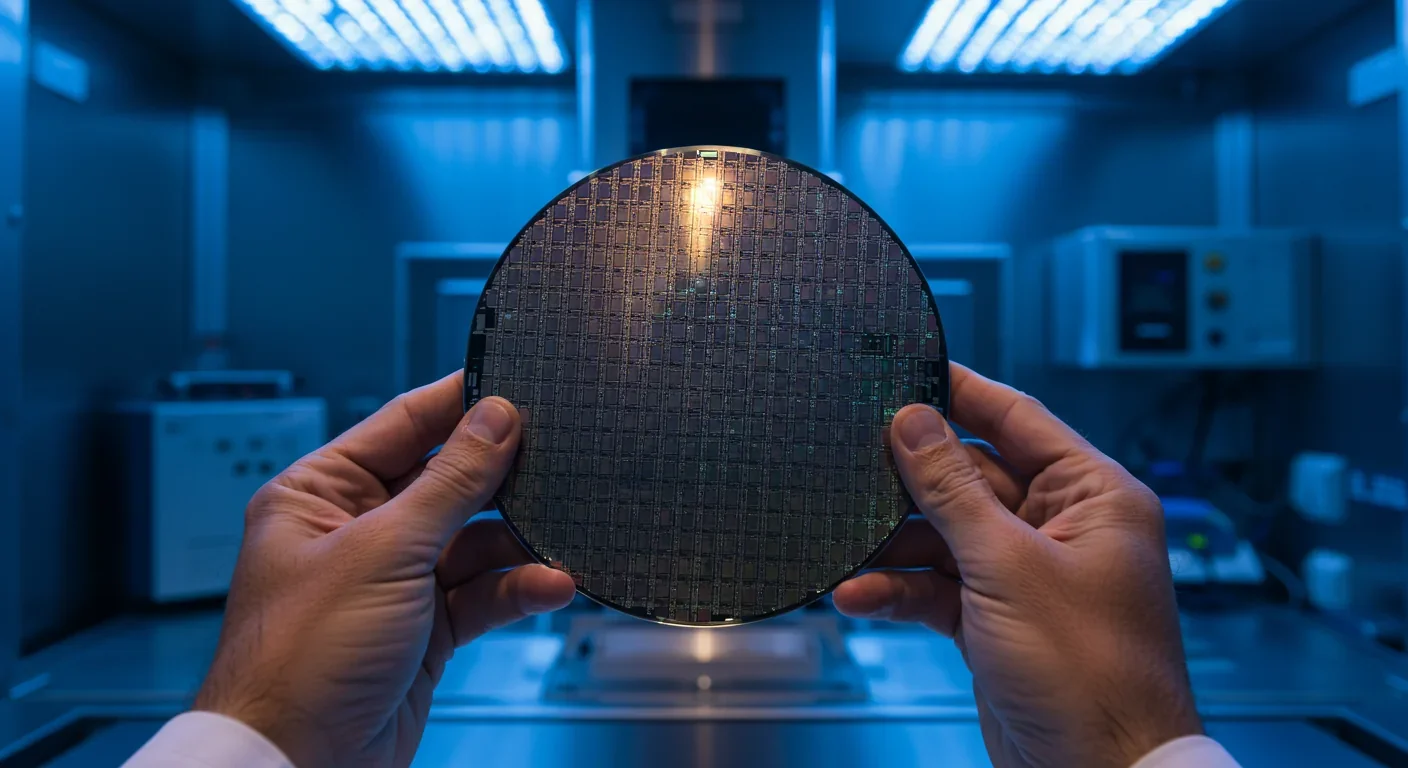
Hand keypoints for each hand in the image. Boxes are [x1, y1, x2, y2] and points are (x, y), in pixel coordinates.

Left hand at [194, 373, 575, 766]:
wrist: (298, 764)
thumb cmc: (299, 661)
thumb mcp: (384, 553)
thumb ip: (450, 484)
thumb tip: (494, 419)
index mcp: (320, 494)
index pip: (400, 425)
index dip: (458, 403)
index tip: (513, 382)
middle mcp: (356, 531)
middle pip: (445, 481)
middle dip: (500, 477)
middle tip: (555, 455)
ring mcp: (393, 581)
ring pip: (472, 540)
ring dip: (518, 543)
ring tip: (560, 534)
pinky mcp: (424, 629)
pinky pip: (482, 593)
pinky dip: (517, 589)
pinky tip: (551, 585)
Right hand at [834, 364, 1201, 767]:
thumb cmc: (1093, 678)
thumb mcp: (1009, 567)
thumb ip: (953, 490)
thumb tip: (914, 422)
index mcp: (1093, 496)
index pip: (1017, 418)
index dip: (959, 392)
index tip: (905, 369)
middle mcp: (1063, 528)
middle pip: (972, 477)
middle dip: (912, 480)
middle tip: (855, 461)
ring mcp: (1028, 575)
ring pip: (946, 534)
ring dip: (896, 546)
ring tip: (847, 545)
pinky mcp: (997, 619)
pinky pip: (938, 586)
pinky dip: (900, 590)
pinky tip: (860, 595)